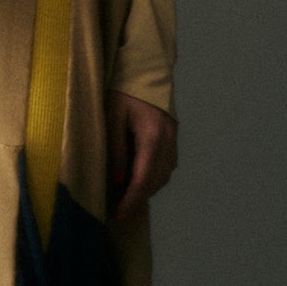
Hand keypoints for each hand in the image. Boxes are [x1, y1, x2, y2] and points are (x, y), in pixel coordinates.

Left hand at [107, 91, 176, 221]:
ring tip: (126, 197)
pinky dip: (154, 177)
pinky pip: (167, 165)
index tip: (119, 216)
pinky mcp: (174, 136)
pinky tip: (140, 179)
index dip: (130, 201)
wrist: (147, 69)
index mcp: (152, 137)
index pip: (142, 180)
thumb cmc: (124, 91)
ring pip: (164, 176)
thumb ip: (117, 150)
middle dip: (138, 200)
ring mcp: (174, 139)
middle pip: (155, 182)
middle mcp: (167, 142)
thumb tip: (119, 181)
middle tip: (118, 210)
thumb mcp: (112, 118)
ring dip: (147, 189)